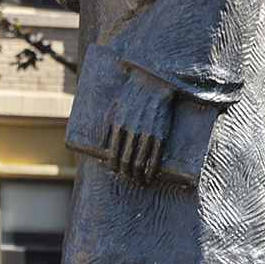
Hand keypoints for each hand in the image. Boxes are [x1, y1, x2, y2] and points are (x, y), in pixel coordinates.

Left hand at [100, 69, 175, 185]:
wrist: (154, 82)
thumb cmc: (132, 93)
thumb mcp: (114, 106)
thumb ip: (107, 125)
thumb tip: (103, 145)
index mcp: (117, 125)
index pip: (113, 153)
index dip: (114, 165)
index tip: (116, 170)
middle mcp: (131, 132)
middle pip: (126, 161)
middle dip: (126, 173)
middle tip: (129, 178)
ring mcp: (146, 135)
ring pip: (140, 163)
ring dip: (139, 176)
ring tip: (140, 181)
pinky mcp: (161, 135)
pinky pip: (155, 159)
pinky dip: (152, 171)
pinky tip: (151, 176)